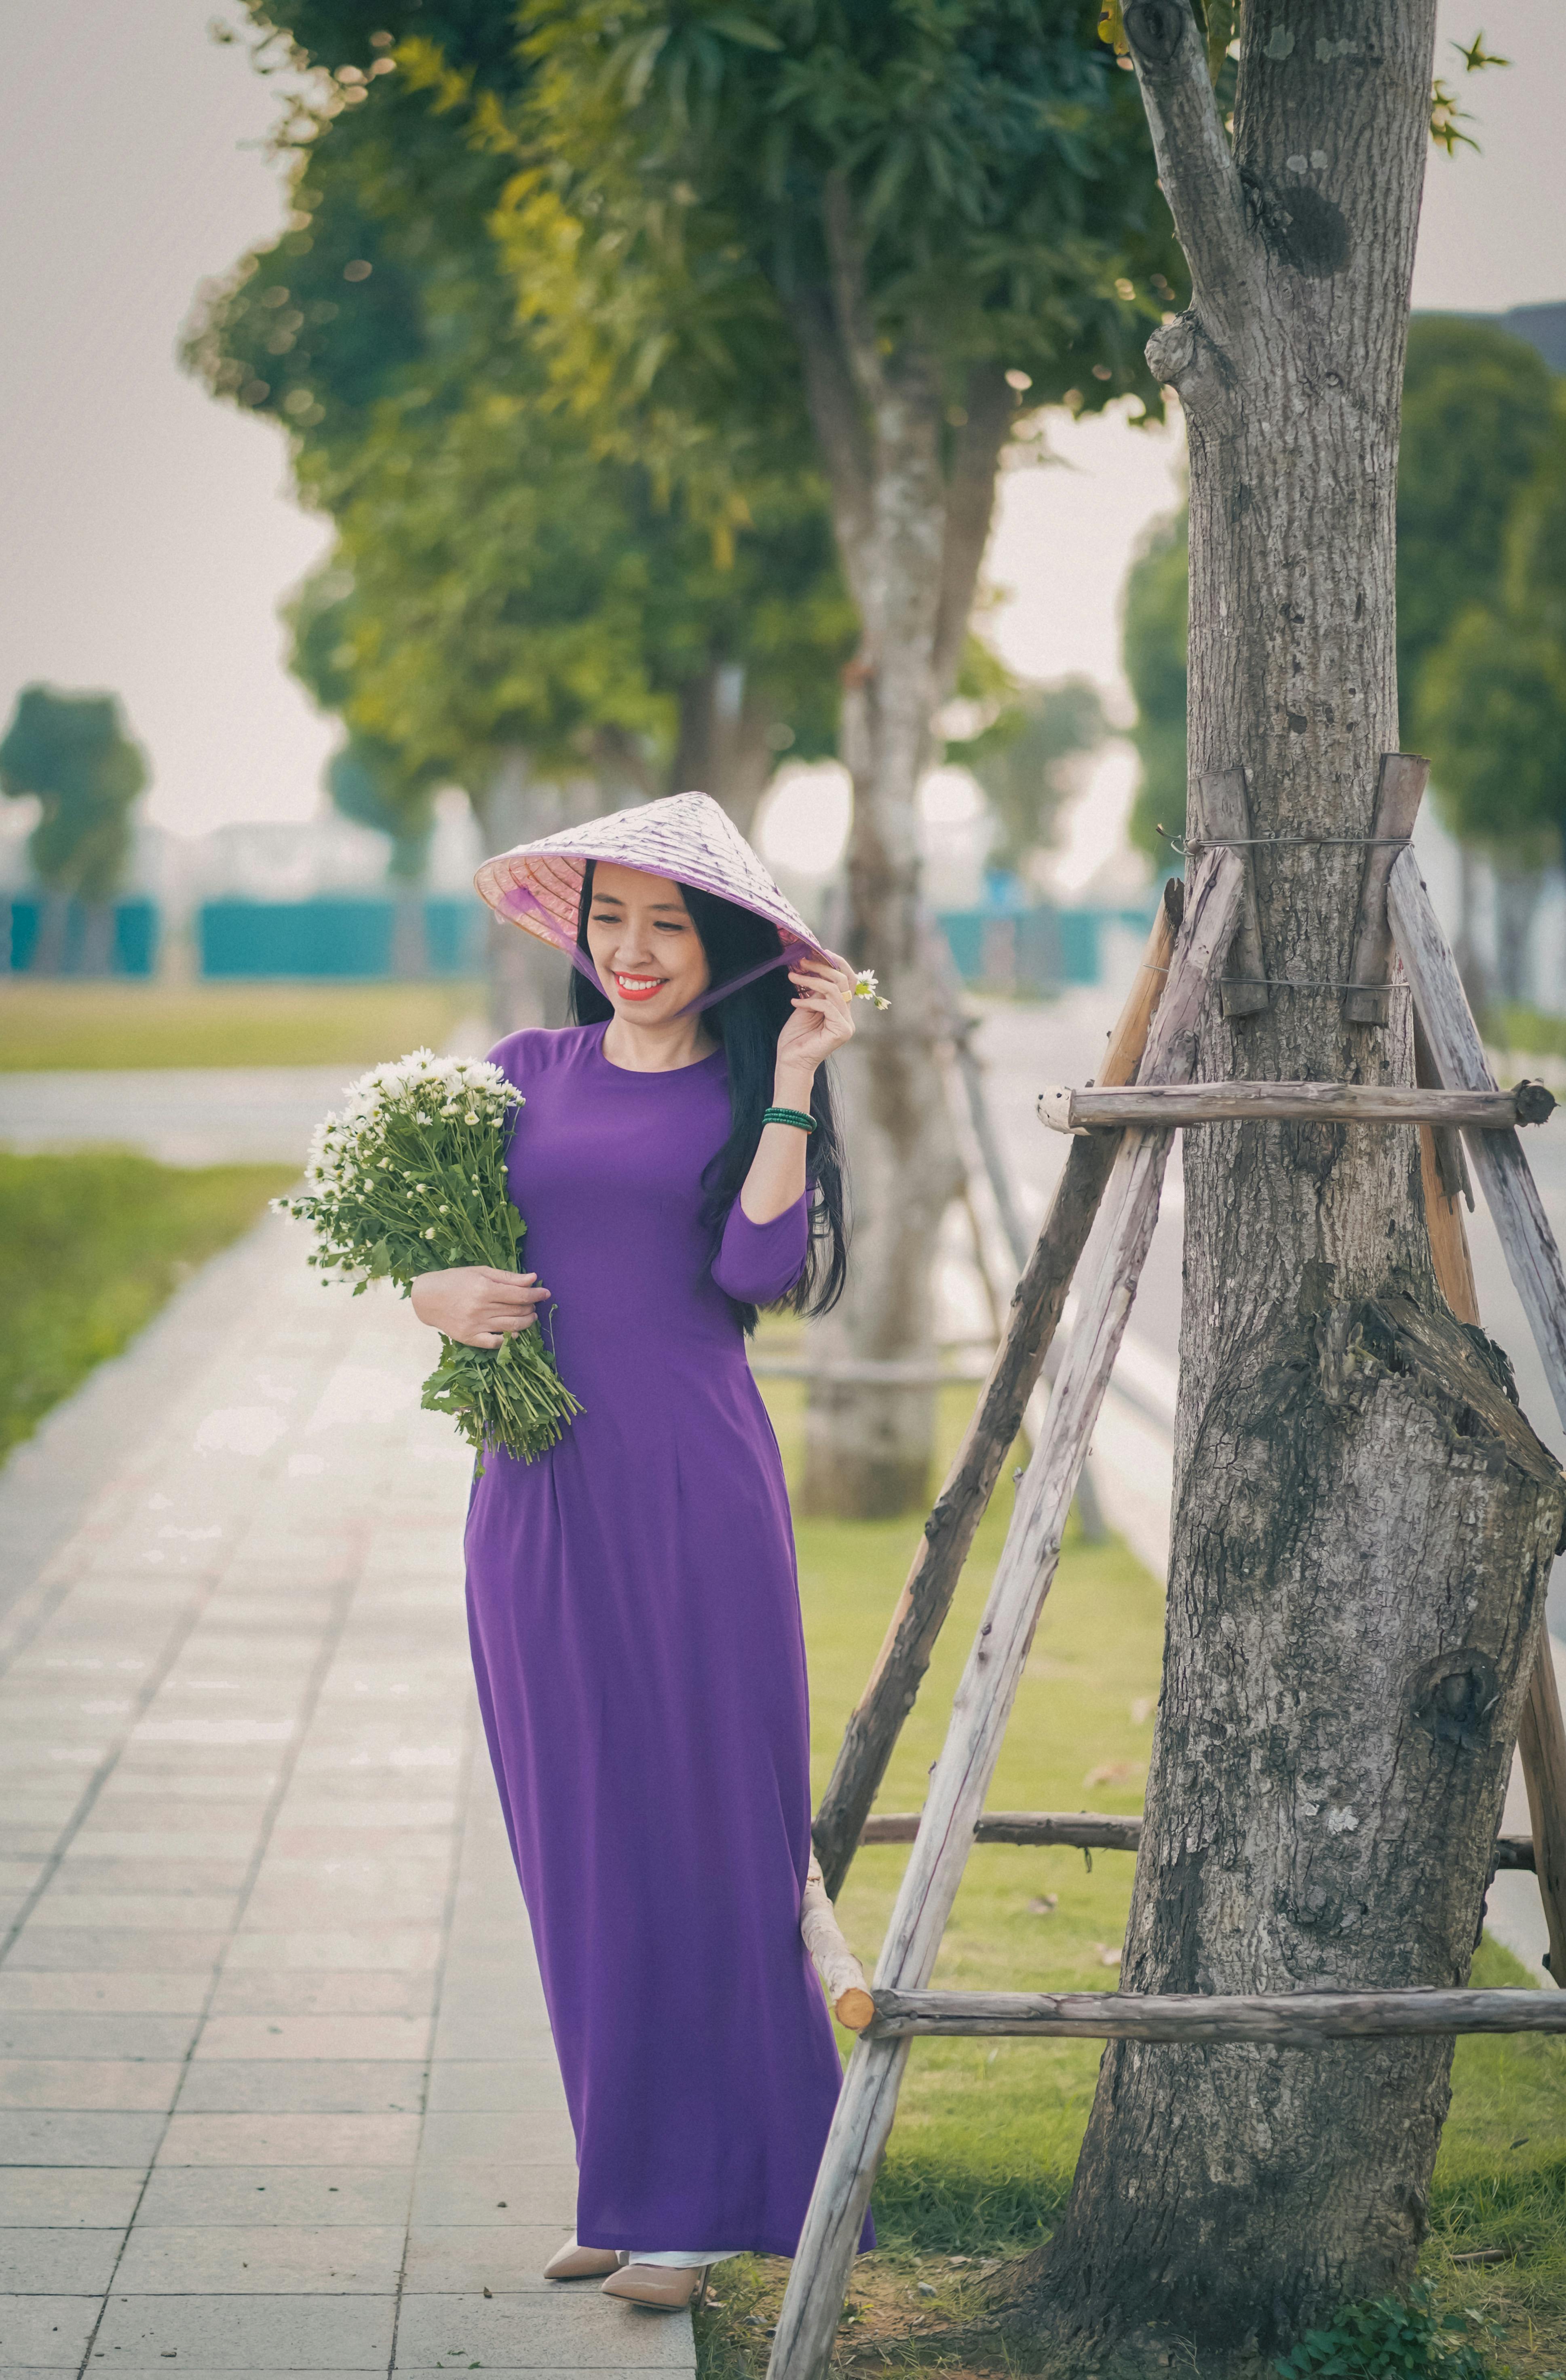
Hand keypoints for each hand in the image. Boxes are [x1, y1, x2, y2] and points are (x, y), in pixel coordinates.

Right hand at [410, 1265, 548, 1348]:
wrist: (428, 1299)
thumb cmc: (455, 1280)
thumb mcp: (481, 1272)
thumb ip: (507, 1277)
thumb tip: (533, 1279)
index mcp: (484, 1289)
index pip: (520, 1294)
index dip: (536, 1294)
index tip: (546, 1293)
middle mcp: (481, 1308)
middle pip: (517, 1310)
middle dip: (531, 1307)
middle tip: (534, 1304)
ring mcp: (476, 1325)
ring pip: (511, 1327)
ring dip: (526, 1322)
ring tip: (530, 1316)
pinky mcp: (470, 1338)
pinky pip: (496, 1343)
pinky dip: (510, 1339)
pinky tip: (516, 1333)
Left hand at [773, 952, 856, 1085]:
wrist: (790, 1062)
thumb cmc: (795, 1037)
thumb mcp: (807, 1007)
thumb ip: (816, 992)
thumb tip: (816, 967)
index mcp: (841, 1010)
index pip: (848, 980)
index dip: (837, 963)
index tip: (820, 951)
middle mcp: (847, 1017)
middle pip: (844, 981)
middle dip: (822, 967)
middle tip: (801, 961)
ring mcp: (846, 1025)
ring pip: (834, 991)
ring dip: (811, 981)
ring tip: (793, 978)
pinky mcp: (841, 1031)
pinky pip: (826, 1006)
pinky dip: (808, 1001)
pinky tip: (794, 1003)